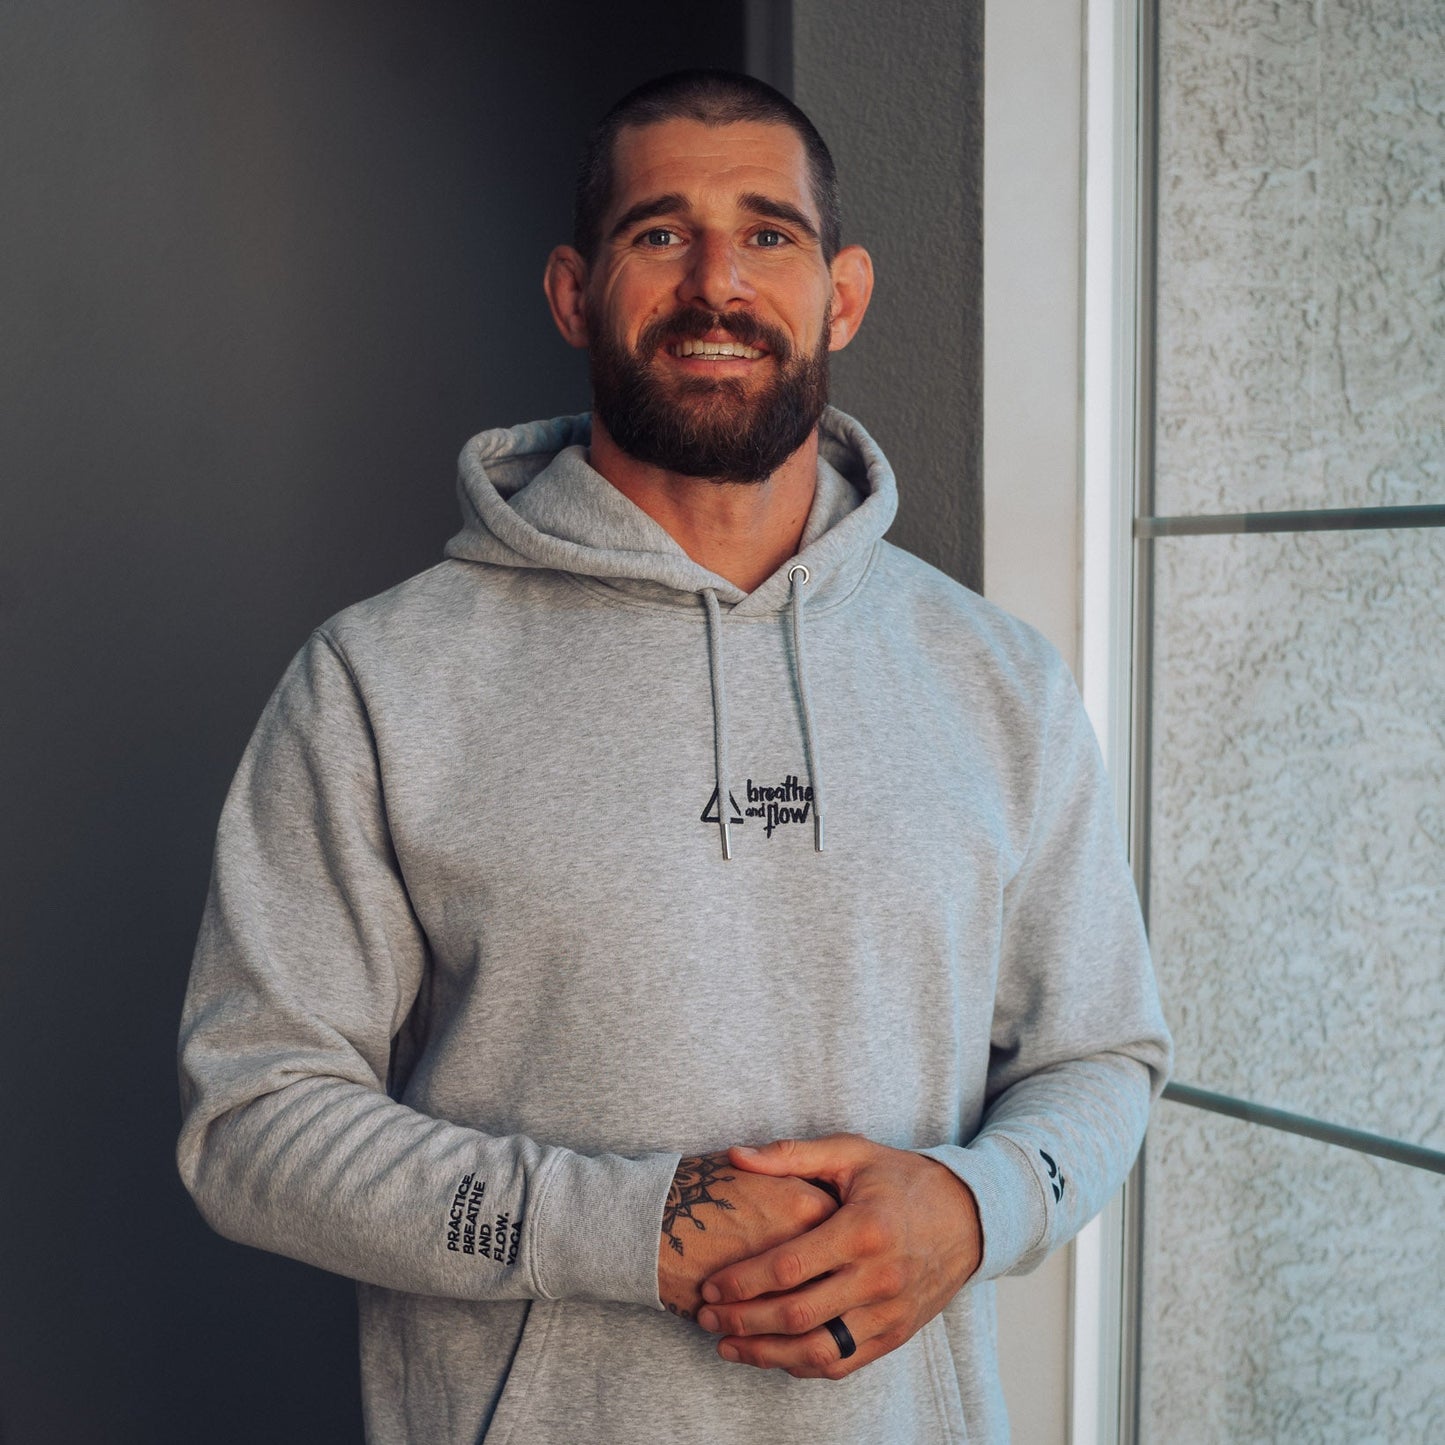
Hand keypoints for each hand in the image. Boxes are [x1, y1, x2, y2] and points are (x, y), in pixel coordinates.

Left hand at [693, 1134, 981, 1379]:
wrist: (969, 1216)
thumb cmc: (902, 1179)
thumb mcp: (852, 1153)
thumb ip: (791, 1155)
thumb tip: (734, 1155)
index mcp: (862, 1229)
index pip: (789, 1267)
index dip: (742, 1280)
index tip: (709, 1284)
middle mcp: (878, 1277)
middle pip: (797, 1314)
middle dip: (743, 1321)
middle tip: (706, 1317)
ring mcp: (890, 1312)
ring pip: (818, 1349)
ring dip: (766, 1354)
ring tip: (727, 1345)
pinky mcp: (896, 1334)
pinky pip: (843, 1363)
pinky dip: (802, 1364)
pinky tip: (771, 1354)